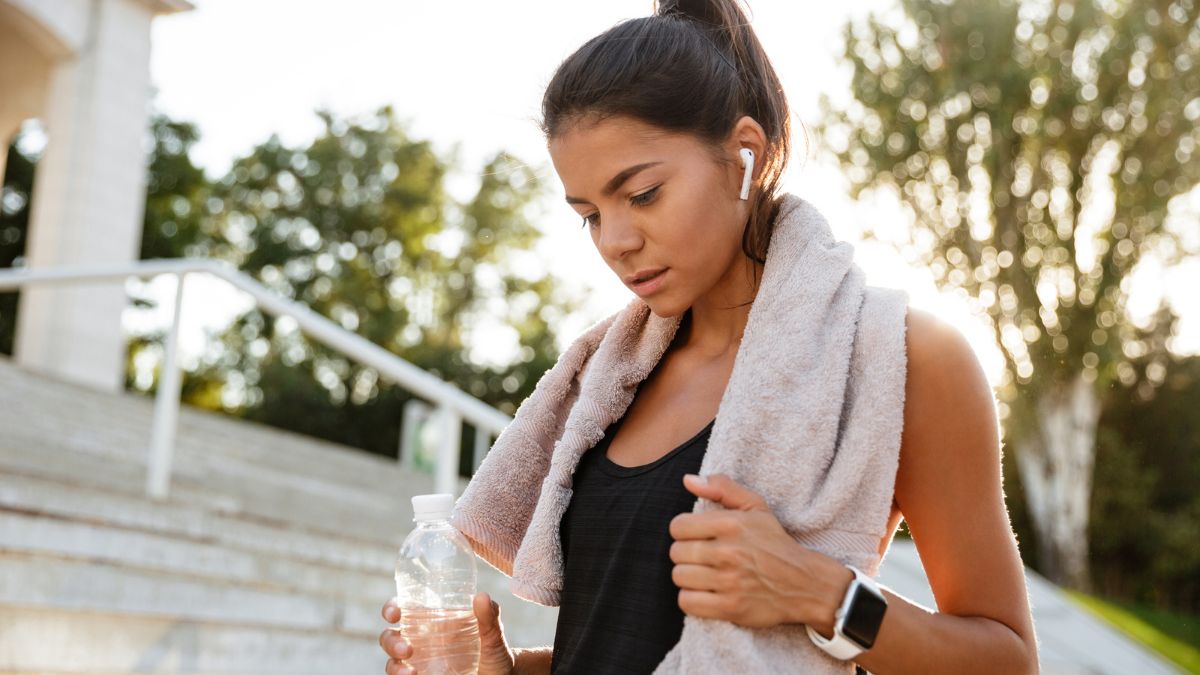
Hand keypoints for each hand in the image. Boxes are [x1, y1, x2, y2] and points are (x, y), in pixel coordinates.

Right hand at [380, 591, 516, 674]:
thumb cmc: (495, 653)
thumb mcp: (493, 637)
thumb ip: (490, 618)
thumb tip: (482, 596)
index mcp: (433, 621)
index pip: (404, 609)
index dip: (392, 608)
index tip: (394, 613)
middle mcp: (421, 641)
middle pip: (390, 637)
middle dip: (391, 642)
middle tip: (406, 650)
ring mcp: (420, 663)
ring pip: (393, 662)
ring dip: (394, 666)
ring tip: (411, 673)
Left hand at [668, 473, 852, 630]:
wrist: (806, 584)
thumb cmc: (775, 543)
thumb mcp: (756, 507)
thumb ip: (722, 488)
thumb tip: (688, 480)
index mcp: (732, 524)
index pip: (678, 526)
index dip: (685, 531)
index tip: (698, 537)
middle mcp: (729, 552)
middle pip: (676, 553)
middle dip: (687, 554)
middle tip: (705, 557)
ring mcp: (730, 582)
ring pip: (679, 577)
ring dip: (689, 577)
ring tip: (706, 575)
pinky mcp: (730, 608)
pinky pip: (687, 602)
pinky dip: (691, 599)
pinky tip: (706, 593)